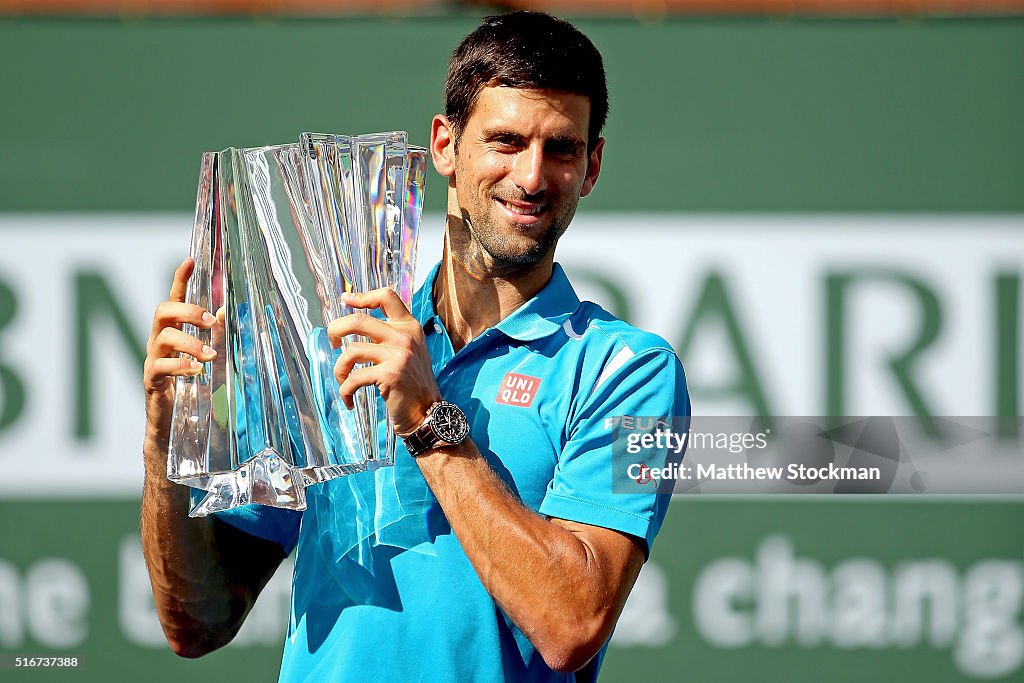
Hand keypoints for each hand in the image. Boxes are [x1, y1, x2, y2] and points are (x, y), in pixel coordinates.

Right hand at [142, 257, 219, 448]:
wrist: (174, 427)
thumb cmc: (194, 389)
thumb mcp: (209, 359)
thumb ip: (214, 336)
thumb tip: (222, 311)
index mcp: (173, 332)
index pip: (174, 298)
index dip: (179, 279)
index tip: (190, 260)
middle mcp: (159, 342)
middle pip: (162, 311)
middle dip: (186, 310)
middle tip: (208, 320)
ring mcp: (152, 360)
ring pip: (162, 337)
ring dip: (190, 342)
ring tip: (211, 356)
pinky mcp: (151, 381)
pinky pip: (159, 366)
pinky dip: (181, 365)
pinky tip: (197, 371)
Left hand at [327, 287, 440, 435]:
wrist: (427, 413)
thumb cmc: (414, 384)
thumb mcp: (411, 351)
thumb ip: (392, 336)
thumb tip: (359, 325)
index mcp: (410, 327)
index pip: (386, 297)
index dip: (362, 296)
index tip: (346, 300)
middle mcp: (404, 337)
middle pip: (358, 320)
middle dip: (336, 329)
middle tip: (332, 342)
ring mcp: (397, 355)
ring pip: (351, 351)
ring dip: (339, 368)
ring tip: (342, 379)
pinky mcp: (389, 375)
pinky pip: (354, 378)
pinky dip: (345, 390)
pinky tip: (348, 399)